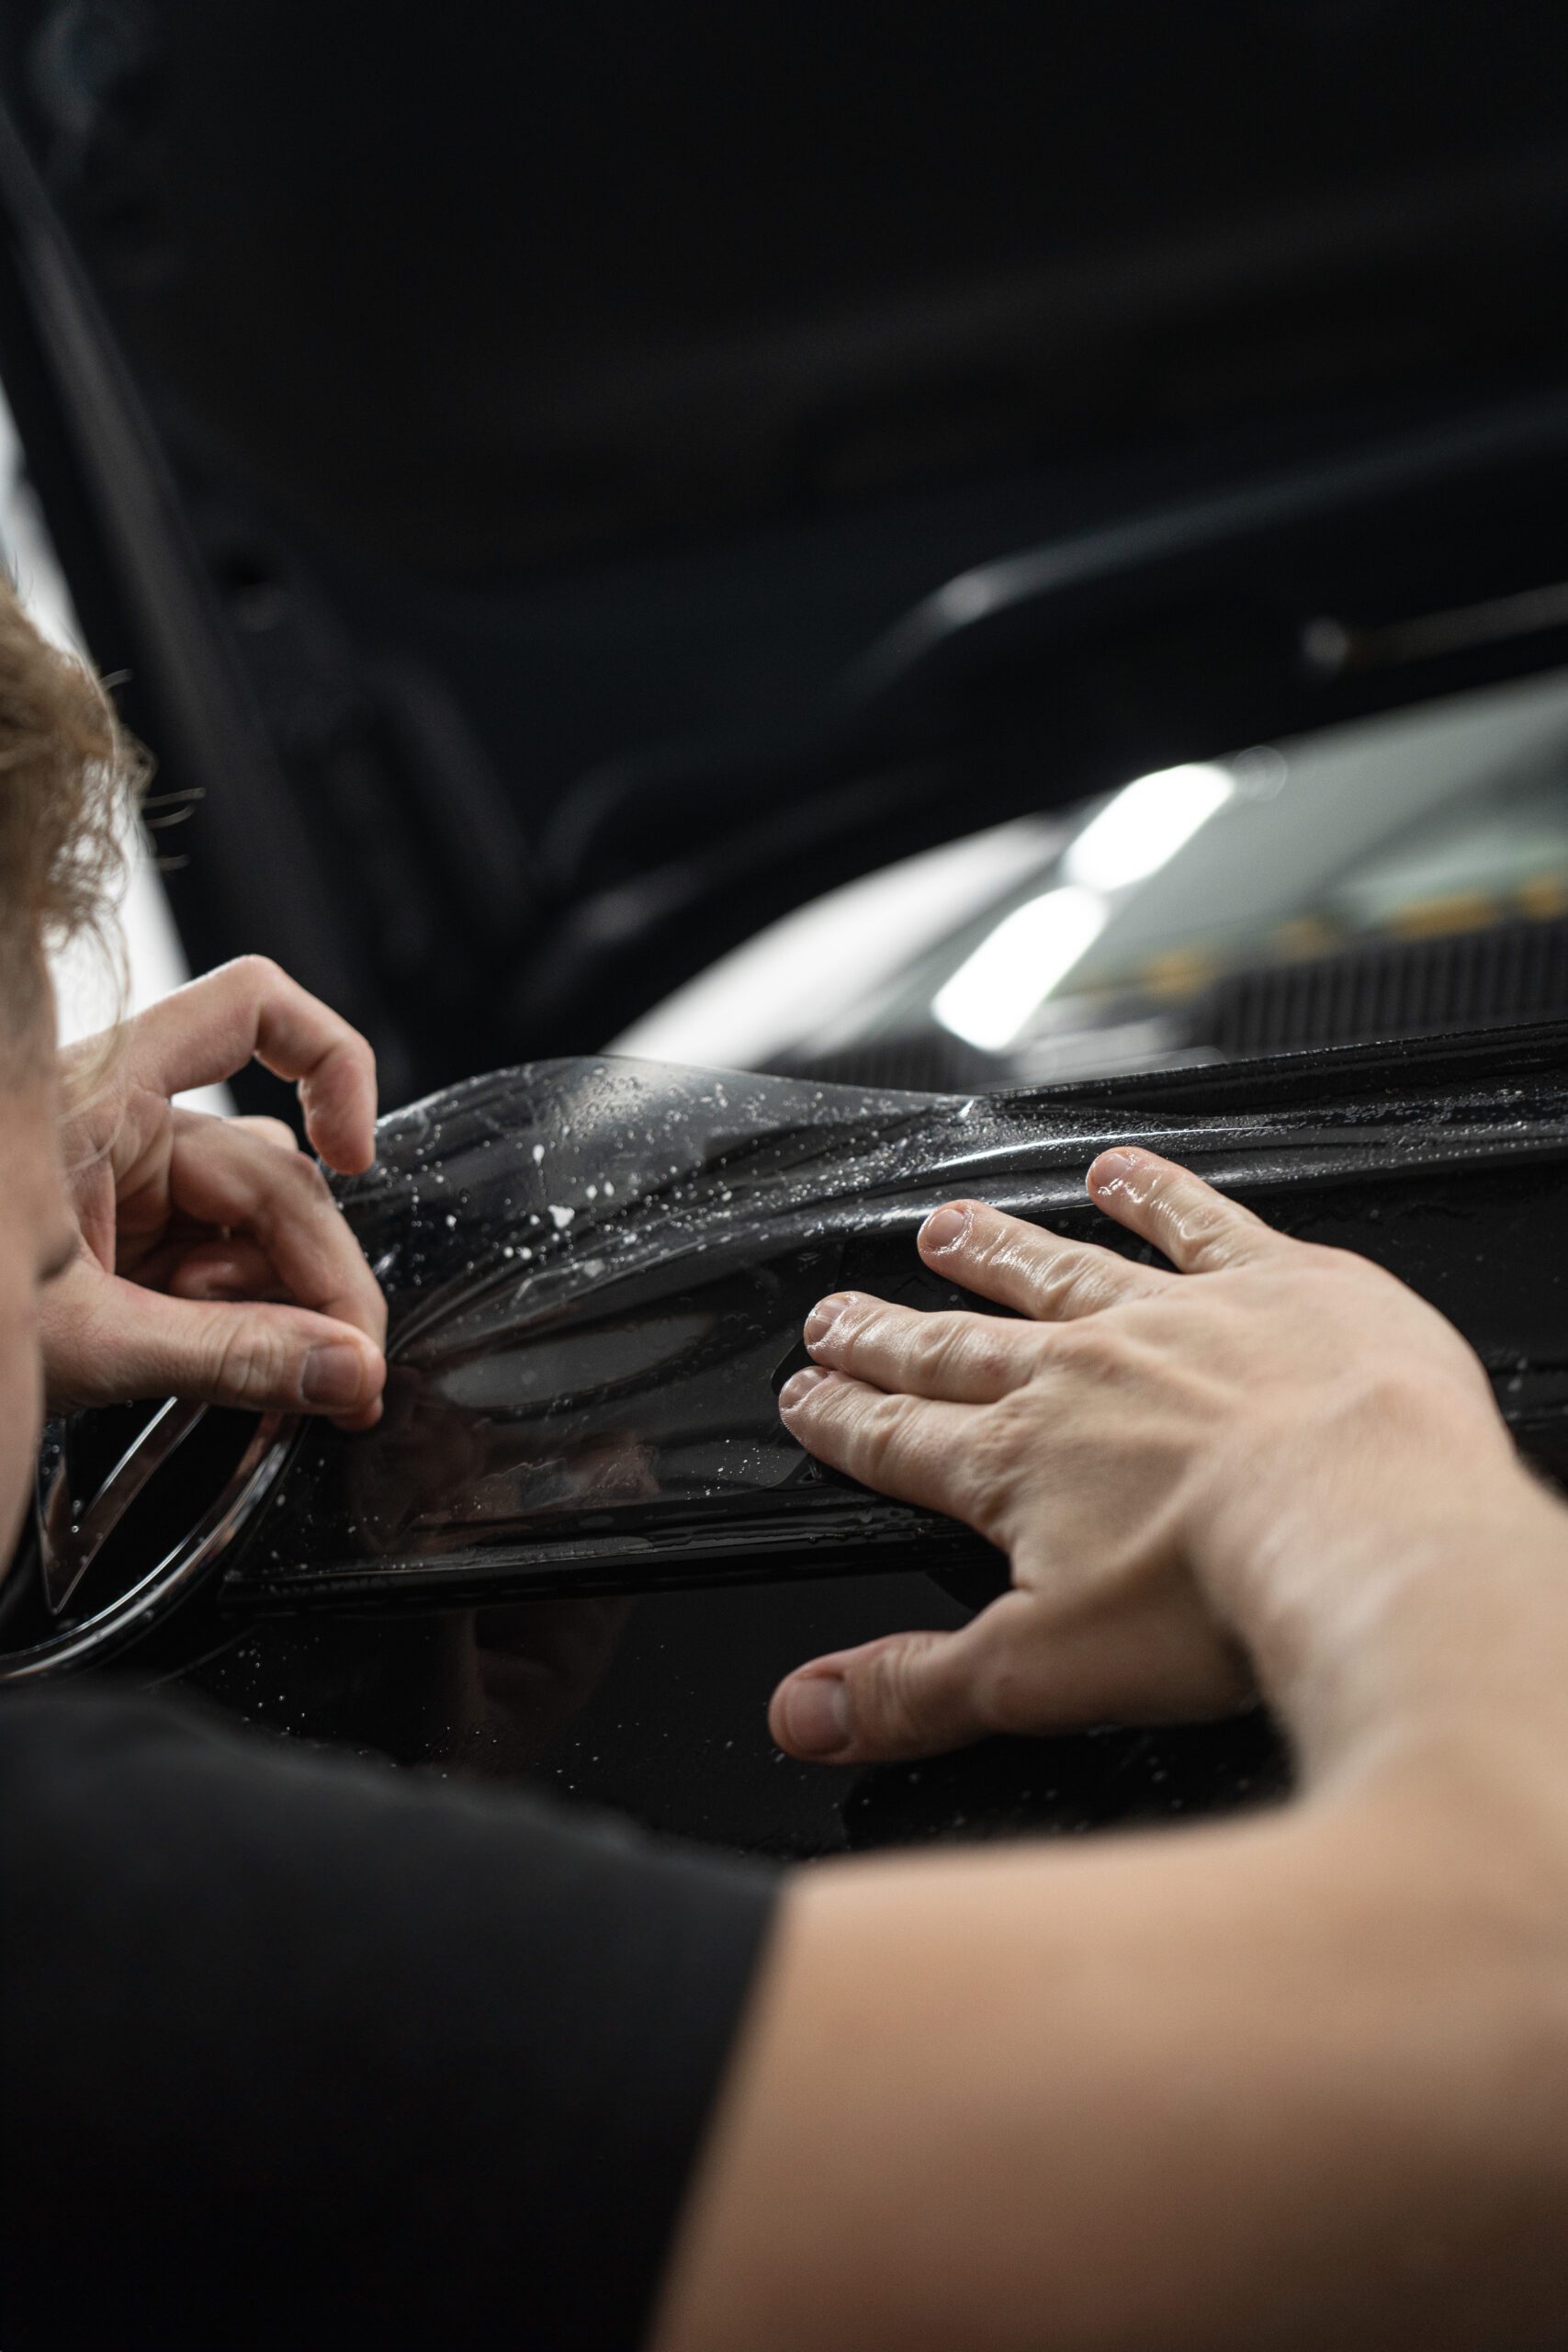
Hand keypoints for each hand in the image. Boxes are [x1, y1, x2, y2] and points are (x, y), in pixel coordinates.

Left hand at [43, 958, 387, 1429]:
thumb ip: (228, 1356)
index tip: (358, 1158)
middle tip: (346, 1364)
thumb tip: (341, 1368)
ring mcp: (117, 1182)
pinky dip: (237, 1316)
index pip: (251, 1012)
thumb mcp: (83, 1342)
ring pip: (250, 1223)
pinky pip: (212, 1262)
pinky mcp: (115, 1240)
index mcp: (97, 1095)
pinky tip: (230, 1366)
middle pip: (271, 1165)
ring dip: (280, 1301)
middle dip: (318, 1267)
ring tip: (281, 1376)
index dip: (333, 1063)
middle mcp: (114, 1120)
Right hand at [769, 1147, 1521, 1763]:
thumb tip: (805, 1714)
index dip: (844, 1420)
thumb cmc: (1219, 1603)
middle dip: (887, 1335)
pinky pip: (1194, 1221)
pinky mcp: (1276, 1284)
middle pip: (958, 1348)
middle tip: (838, 1313)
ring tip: (943, 1229)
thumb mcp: (1042, 1674)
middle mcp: (1081, 1374)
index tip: (807, 1394)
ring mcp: (1175, 1318)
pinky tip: (1118, 1171)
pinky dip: (1151, 1191)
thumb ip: (914, 1690)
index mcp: (1019, 1465)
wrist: (1364, 1526)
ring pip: (1057, 1271)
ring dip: (992, 1251)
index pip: (902, 1439)